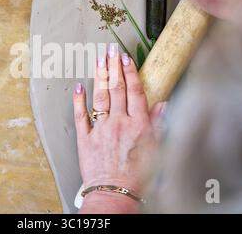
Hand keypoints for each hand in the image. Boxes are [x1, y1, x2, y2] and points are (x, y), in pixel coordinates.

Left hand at [73, 45, 164, 212]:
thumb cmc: (138, 177)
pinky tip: (78, 86)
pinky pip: (80, 115)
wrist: (115, 194)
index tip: (126, 57)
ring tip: (98, 59)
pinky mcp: (85, 138)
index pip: (134, 91)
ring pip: (100, 96)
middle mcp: (119, 123)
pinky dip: (79, 100)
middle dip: (113, 66)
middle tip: (110, 49)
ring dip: (99, 76)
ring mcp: (100, 129)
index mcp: (138, 125)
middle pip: (116, 88)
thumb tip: (163, 105)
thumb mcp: (156, 151)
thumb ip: (158, 126)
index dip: (130, 72)